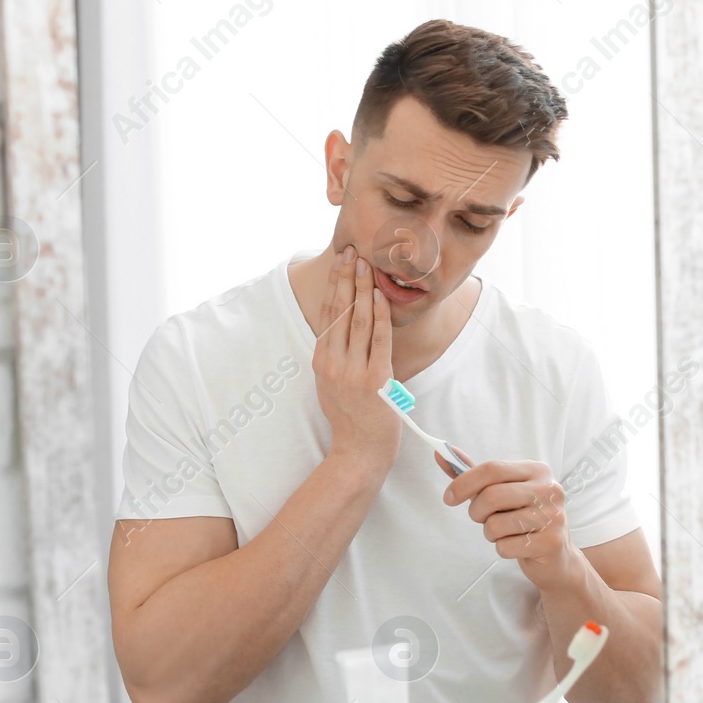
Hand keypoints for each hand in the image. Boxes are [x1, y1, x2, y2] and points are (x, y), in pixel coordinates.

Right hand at [314, 245, 398, 471]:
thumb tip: (341, 326)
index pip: (327, 314)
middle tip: (352, 251)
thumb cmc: (351, 418)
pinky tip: (381, 295)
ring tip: (367, 265)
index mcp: (321, 362)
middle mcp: (333, 363)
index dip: (334, 285)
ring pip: (358, 320)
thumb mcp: (331, 384)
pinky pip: (379, 340)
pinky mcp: (375, 380)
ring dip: (363, 289)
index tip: (340, 261)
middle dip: (347, 278)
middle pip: (340, 311)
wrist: (360, 451)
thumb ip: (334, 356)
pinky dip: (380, 315)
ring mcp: (353, 372)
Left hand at [440, 456, 582, 590]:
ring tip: (506, 532)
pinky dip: (503, 549)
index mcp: (537, 470)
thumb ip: (474, 474)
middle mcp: (549, 489)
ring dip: (490, 533)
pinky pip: (505, 547)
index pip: (492, 469)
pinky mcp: (551, 542)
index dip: (464, 483)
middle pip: (492, 496)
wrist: (557, 556)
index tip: (449, 497)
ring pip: (495, 525)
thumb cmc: (524, 518)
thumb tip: (441, 452)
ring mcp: (553, 515)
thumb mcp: (503, 492)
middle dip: (476, 512)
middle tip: (482, 518)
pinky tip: (518, 546)